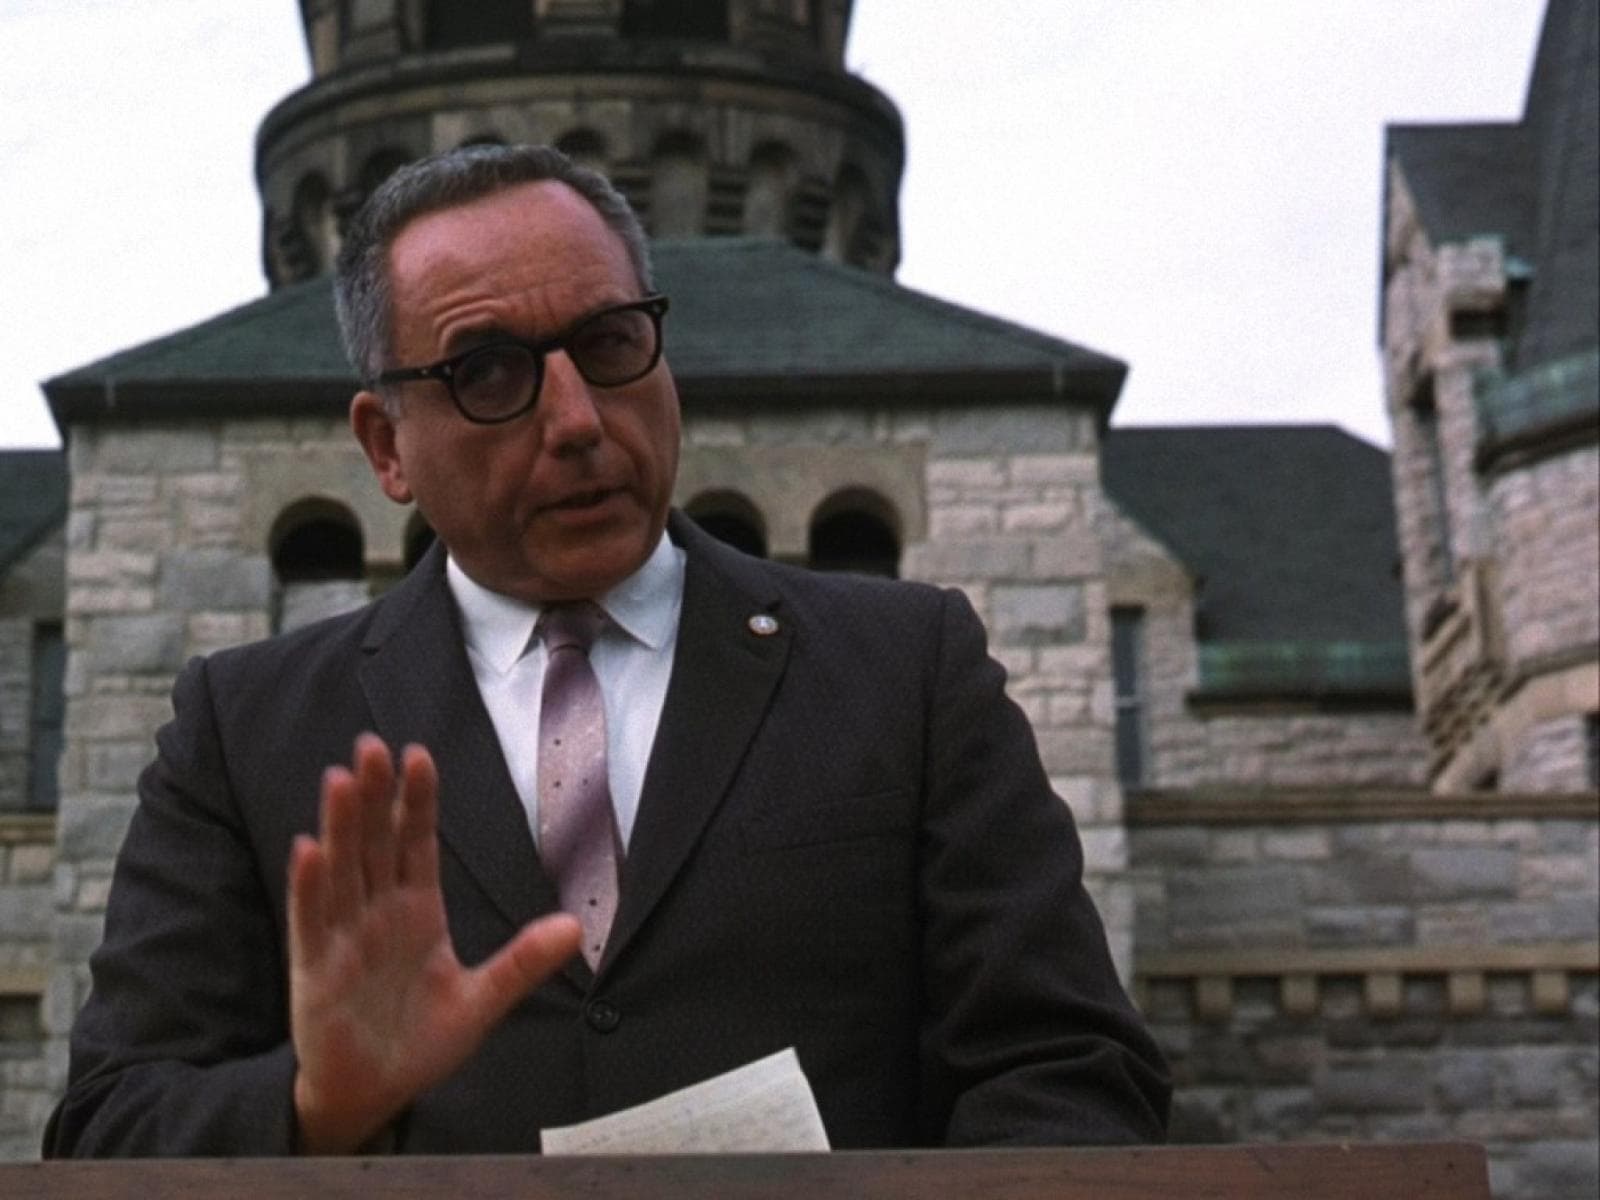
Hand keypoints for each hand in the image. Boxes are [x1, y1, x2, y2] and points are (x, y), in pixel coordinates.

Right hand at [287, 733, 580, 1153]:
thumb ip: (522, 962)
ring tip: (339, 779)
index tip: (419, 755)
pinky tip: (307, 849)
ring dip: (339, 825)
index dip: (417, 801)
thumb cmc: (422, 1041)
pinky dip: (308, 886)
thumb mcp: (482, 1000)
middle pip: (375, 842)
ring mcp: (343, 937)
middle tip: (372, 745)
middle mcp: (377, 912)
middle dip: (374, 794)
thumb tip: (575, 927)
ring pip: (342, 869)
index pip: (416, 843)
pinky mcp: (315, 970)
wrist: (376, 1095)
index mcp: (417, 910)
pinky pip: (311, 921)